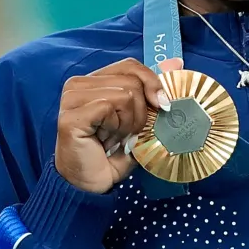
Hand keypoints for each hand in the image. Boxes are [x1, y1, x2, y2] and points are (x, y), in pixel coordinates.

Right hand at [55, 57, 182, 193]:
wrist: (91, 186)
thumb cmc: (112, 154)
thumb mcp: (138, 118)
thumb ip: (152, 90)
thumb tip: (177, 62)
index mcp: (93, 81)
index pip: (130, 66)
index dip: (151, 82)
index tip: (162, 105)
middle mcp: (78, 84)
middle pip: (131, 79)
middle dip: (142, 110)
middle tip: (130, 132)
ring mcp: (72, 98)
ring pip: (126, 93)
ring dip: (130, 122)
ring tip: (116, 138)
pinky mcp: (71, 115)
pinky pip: (111, 106)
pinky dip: (118, 127)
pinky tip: (107, 140)